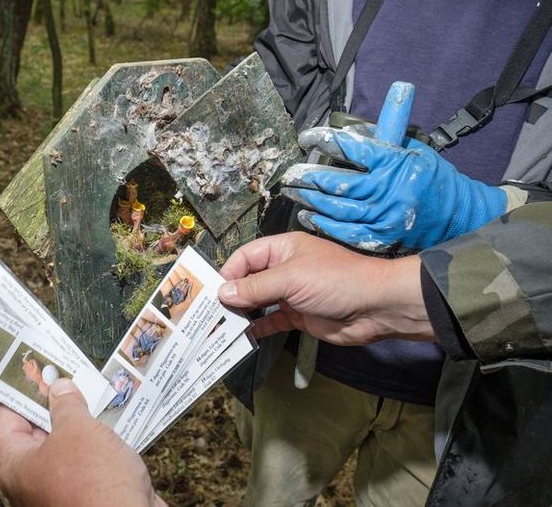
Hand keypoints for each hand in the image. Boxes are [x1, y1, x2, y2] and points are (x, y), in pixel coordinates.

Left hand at [0, 379, 164, 506]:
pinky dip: (100, 443)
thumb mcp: (77, 430)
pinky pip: (90, 462)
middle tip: (72, 378)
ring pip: (68, 447)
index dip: (22, 393)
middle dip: (57, 405)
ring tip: (97, 396)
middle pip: (38, 432)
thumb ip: (66, 405)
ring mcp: (61, 489)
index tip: (38, 371)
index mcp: (16, 465)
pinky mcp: (88, 494)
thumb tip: (60, 389)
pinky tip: (115, 424)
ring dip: (83, 423)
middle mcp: (33, 480)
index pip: (6, 419)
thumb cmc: (95, 485)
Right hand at [218, 232, 434, 344]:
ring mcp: (291, 294)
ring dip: (242, 313)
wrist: (376, 307)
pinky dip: (257, 328)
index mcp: (282, 249)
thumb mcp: (291, 278)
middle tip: (210, 313)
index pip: (245, 257)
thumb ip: (256, 287)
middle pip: (249, 280)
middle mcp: (284, 269)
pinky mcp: (299, 316)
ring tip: (220, 326)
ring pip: (258, 302)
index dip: (228, 273)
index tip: (212, 293)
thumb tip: (223, 293)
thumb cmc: (334, 281)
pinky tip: (242, 336)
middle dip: (231, 295)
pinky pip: (271, 321)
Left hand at [281, 112, 505, 253]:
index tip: (306, 137)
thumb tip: (350, 125)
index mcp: (395, 161)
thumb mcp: (412, 147)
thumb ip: (383, 135)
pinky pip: (345, 232)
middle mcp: (388, 189)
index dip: (325, 141)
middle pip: (338, 181)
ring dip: (309, 200)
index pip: (352, 147)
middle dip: (309, 177)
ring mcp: (384, 216)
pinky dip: (323, 224)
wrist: (458, 214)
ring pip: (336, 208)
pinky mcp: (382, 237)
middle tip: (290, 174)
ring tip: (292, 192)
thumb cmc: (430, 176)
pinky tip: (307, 216)